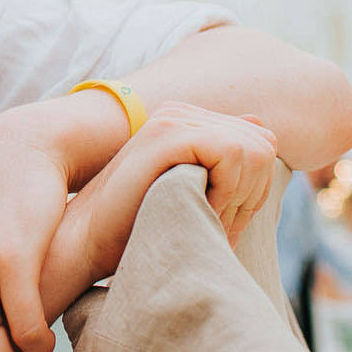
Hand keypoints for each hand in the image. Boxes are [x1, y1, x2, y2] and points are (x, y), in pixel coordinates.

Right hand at [49, 104, 277, 288]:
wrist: (88, 239)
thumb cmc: (138, 225)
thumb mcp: (193, 192)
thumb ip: (223, 159)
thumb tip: (260, 122)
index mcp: (189, 121)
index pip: (260, 143)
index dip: (254, 189)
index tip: (225, 222)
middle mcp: (182, 112)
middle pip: (262, 145)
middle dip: (251, 195)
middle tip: (218, 227)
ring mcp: (174, 118)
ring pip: (253, 150)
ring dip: (239, 196)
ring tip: (206, 218)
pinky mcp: (168, 133)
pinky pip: (231, 154)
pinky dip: (226, 191)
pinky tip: (199, 208)